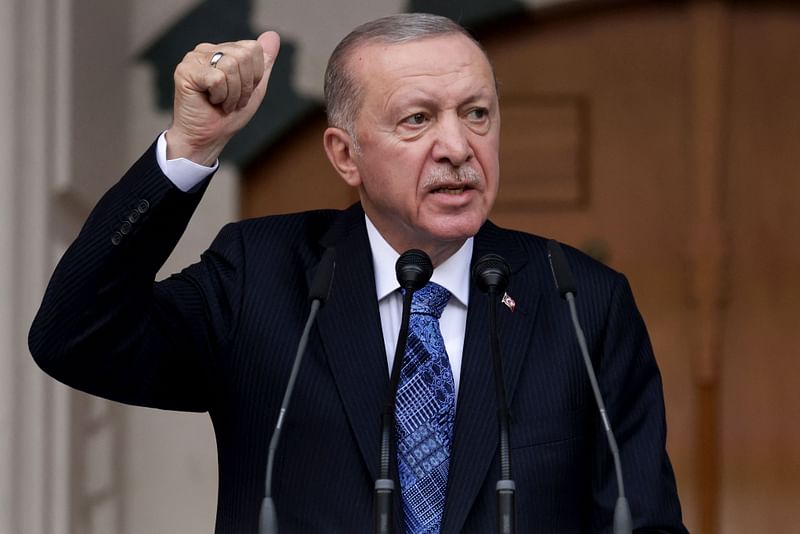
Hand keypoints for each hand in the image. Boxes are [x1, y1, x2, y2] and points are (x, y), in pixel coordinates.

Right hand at [166, 31, 280, 164]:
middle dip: (244, 86)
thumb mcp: (254, 88)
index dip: (254, 76)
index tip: (243, 92)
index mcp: (223, 50)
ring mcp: (193, 58)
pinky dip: (220, 96)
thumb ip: (264, 62)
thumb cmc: (227, 117)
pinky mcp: (185, 71)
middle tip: (232, 101)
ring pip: (230, 66)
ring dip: (232, 94)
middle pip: (243, 56)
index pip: (253, 48)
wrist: (206, 138)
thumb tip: (273, 35)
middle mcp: (206, 50)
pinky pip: (217, 78)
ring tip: (222, 103)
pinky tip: (210, 102)